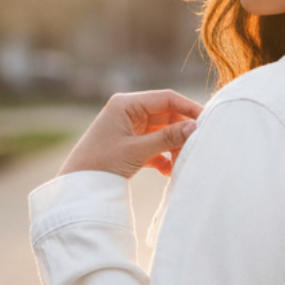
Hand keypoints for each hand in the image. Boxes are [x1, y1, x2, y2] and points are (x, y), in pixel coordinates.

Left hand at [58, 90, 203, 179]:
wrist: (77, 186)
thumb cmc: (101, 163)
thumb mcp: (137, 151)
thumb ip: (167, 138)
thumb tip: (195, 127)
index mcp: (126, 104)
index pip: (166, 98)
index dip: (188, 108)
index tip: (207, 121)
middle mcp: (129, 112)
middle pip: (167, 115)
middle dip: (182, 132)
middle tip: (197, 146)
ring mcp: (130, 128)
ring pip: (163, 132)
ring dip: (174, 146)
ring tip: (182, 162)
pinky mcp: (131, 145)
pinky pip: (155, 146)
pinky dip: (164, 157)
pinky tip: (168, 171)